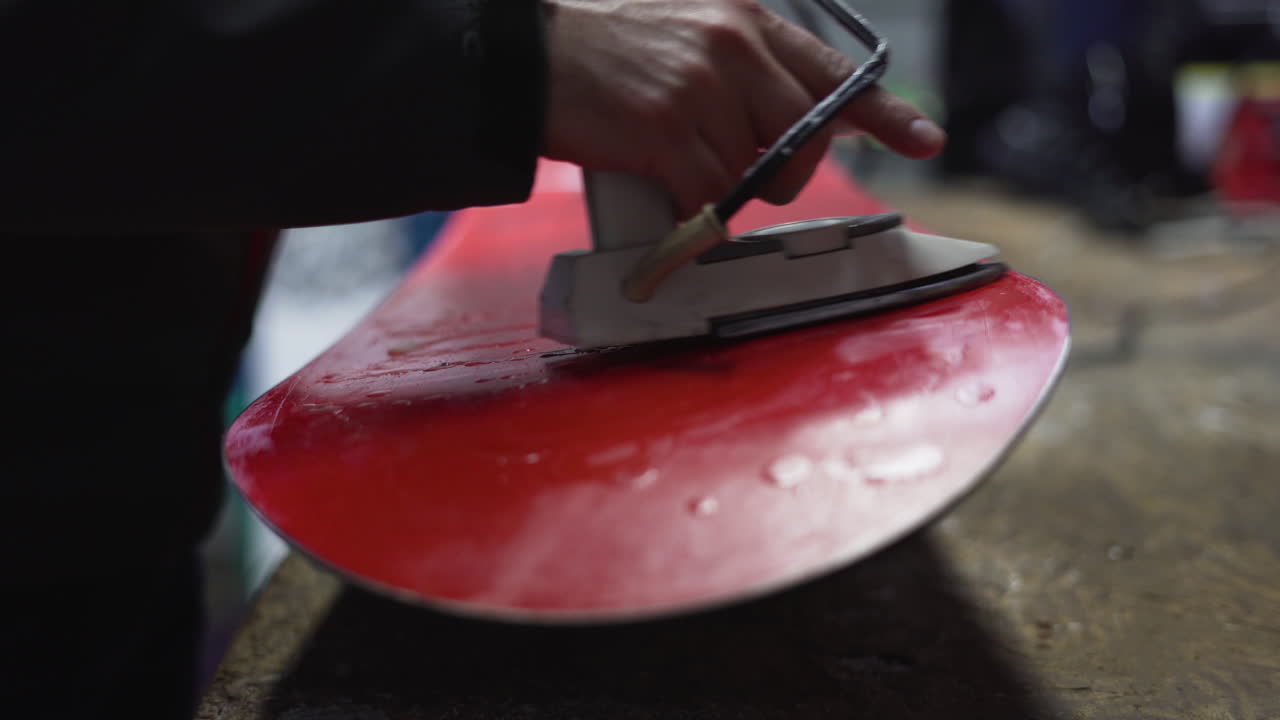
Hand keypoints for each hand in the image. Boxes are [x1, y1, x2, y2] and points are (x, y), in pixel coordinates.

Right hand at [541, 0, 945, 216]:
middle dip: (783, 170)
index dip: (882, 111)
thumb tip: (788, 128)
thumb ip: (744, 72)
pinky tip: (662, 184)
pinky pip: (709, 194)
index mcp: (744, 21)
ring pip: (754, 172)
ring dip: (723, 187)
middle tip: (742, 170)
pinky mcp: (668, 130)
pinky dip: (690, 206)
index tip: (922, 139)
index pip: (831, 70)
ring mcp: (701, 87)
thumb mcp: (687, 34)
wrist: (530, 59)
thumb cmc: (606, 55)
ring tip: (679, 164)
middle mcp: (732, 46)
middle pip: (803, 134)